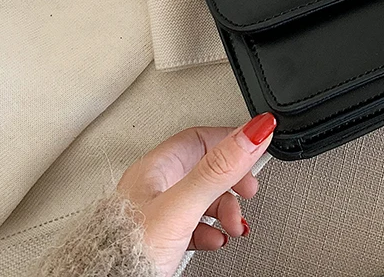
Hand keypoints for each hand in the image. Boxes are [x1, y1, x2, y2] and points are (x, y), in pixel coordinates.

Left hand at [117, 113, 276, 276]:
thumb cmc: (128, 251)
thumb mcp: (183, 205)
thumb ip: (219, 168)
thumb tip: (253, 132)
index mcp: (156, 168)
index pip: (201, 138)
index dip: (230, 142)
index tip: (255, 149)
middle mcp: (153, 187)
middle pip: (205, 169)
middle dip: (232, 181)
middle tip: (248, 191)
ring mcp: (155, 213)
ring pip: (200, 199)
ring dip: (224, 209)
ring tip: (233, 226)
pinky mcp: (158, 238)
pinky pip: (191, 225)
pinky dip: (209, 230)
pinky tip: (214, 240)